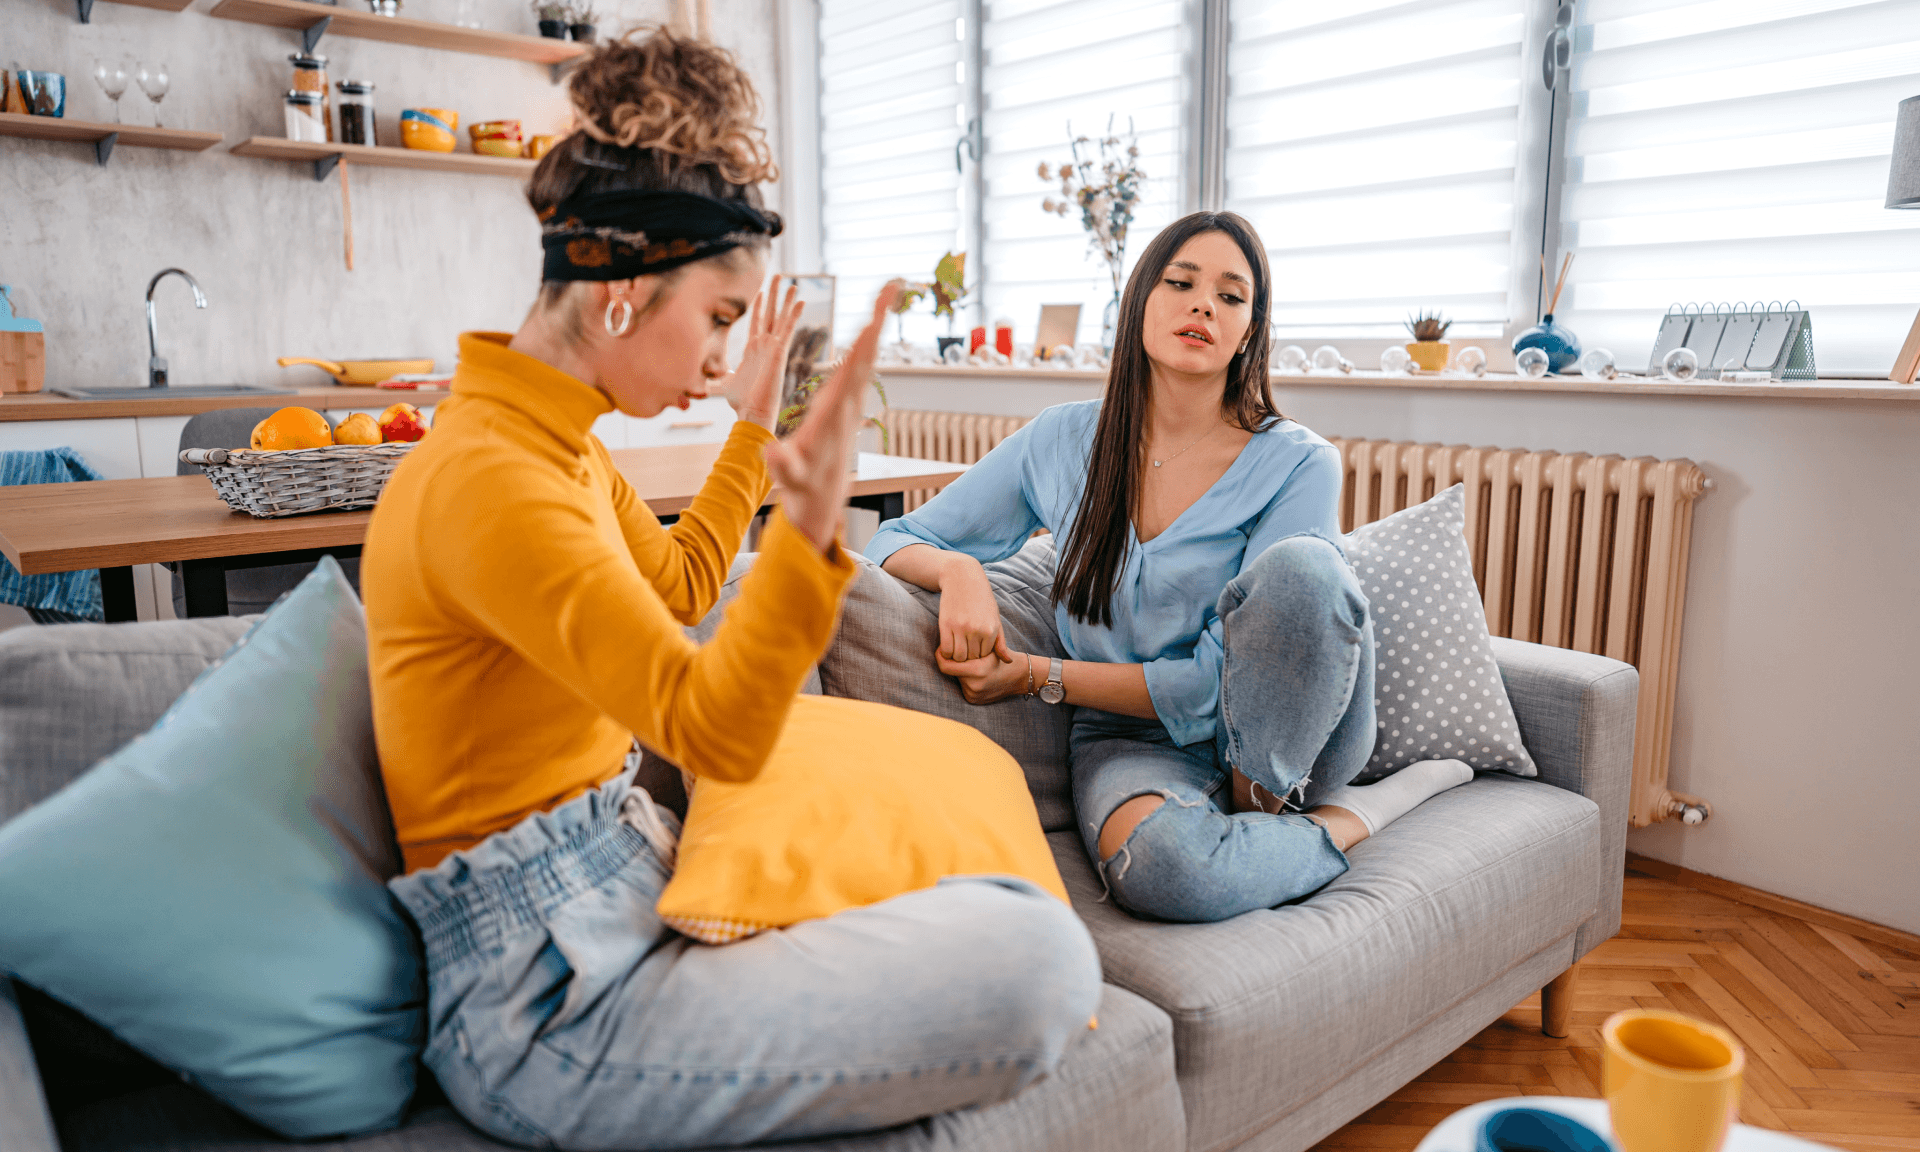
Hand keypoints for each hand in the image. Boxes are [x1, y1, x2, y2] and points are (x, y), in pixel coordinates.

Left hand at [718, 280, 802, 429]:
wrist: (751, 412)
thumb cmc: (739, 402)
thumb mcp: (721, 382)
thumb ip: (713, 375)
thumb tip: (698, 376)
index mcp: (753, 350)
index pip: (757, 322)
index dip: (759, 307)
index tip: (761, 292)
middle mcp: (765, 346)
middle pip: (771, 314)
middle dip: (774, 295)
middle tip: (779, 276)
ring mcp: (773, 348)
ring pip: (781, 318)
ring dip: (787, 300)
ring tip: (794, 282)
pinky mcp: (779, 352)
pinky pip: (788, 329)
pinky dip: (794, 315)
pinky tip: (801, 300)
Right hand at [765, 280, 899, 551]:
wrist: (819, 502)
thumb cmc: (802, 486)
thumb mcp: (788, 476)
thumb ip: (782, 464)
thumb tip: (773, 452)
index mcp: (835, 412)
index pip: (852, 372)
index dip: (862, 344)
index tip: (873, 317)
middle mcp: (848, 404)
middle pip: (867, 354)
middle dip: (878, 318)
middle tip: (893, 283)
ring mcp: (849, 403)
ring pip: (866, 356)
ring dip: (875, 324)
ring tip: (887, 292)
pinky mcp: (846, 404)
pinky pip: (858, 366)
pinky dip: (864, 342)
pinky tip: (869, 326)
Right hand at [936, 556, 1012, 662]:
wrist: (962, 577)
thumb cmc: (981, 599)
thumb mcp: (995, 618)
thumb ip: (1000, 642)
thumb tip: (1008, 662)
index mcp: (991, 629)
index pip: (985, 656)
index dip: (980, 655)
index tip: (975, 650)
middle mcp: (976, 630)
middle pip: (972, 658)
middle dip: (968, 657)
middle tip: (965, 650)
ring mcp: (960, 627)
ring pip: (959, 657)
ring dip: (957, 656)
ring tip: (957, 648)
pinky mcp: (946, 624)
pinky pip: (946, 650)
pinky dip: (946, 652)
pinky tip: (948, 645)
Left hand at [938, 648, 1033, 705]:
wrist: (1020, 677)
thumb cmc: (1003, 657)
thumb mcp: (987, 647)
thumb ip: (966, 646)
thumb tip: (942, 647)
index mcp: (976, 671)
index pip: (945, 666)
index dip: (940, 656)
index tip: (941, 649)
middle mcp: (973, 685)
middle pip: (951, 671)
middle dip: (954, 662)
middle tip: (961, 654)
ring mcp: (973, 695)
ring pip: (956, 679)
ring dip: (961, 671)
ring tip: (973, 665)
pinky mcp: (973, 700)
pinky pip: (962, 687)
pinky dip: (966, 680)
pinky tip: (977, 676)